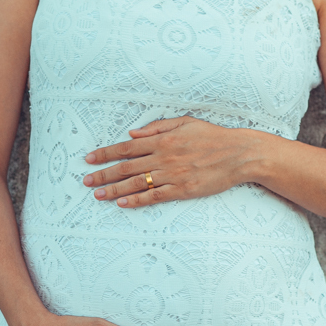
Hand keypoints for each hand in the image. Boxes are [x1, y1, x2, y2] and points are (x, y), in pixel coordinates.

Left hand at [82, 116, 260, 207]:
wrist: (238, 154)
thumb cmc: (213, 137)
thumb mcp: (185, 122)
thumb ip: (157, 127)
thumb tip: (133, 132)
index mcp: (163, 139)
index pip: (127, 147)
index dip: (106, 153)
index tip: (90, 158)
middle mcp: (164, 157)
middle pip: (126, 167)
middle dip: (103, 174)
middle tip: (86, 181)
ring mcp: (172, 175)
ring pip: (136, 183)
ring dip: (114, 190)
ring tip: (98, 195)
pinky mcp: (182, 190)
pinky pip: (154, 196)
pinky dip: (137, 200)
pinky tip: (122, 203)